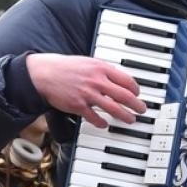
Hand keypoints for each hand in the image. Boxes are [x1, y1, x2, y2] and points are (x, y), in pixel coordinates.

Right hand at [26, 53, 145, 128]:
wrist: (44, 73)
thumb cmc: (66, 67)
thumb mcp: (88, 62)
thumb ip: (103, 70)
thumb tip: (118, 79)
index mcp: (101, 68)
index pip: (127, 80)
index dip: (135, 90)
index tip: (137, 94)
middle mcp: (97, 81)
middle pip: (125, 96)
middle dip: (137, 105)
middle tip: (141, 110)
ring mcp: (88, 94)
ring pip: (114, 109)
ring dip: (125, 116)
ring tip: (130, 120)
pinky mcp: (78, 106)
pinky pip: (95, 118)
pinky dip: (101, 122)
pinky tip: (104, 124)